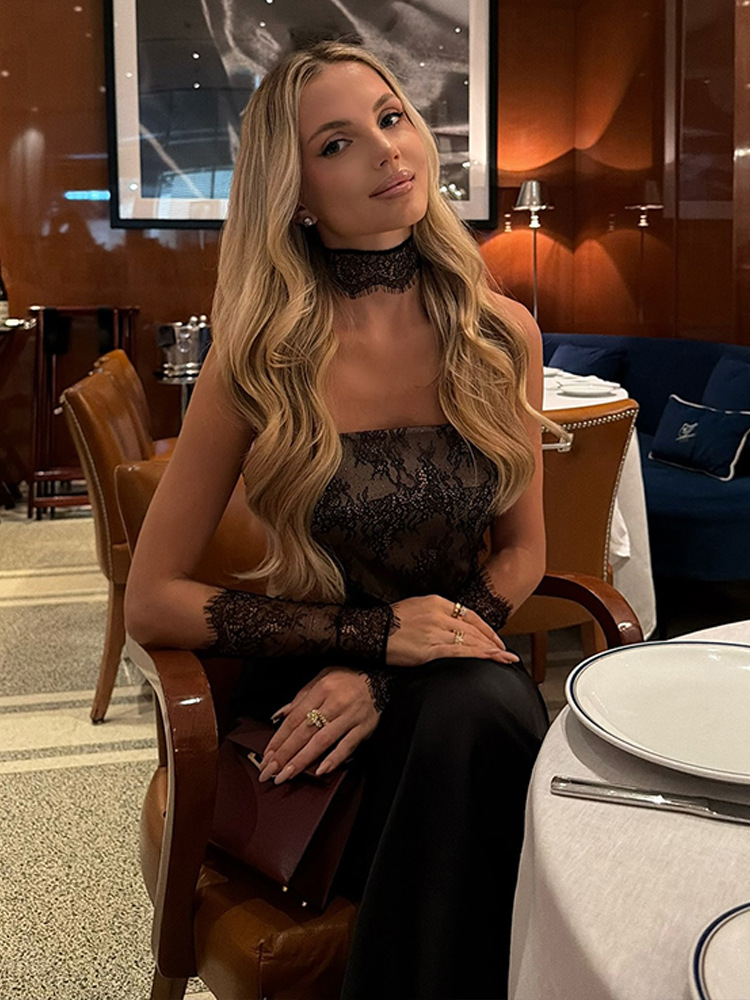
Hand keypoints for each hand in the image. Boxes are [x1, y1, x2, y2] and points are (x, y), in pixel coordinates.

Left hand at [258, 667, 378, 784]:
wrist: (379, 675)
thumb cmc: (347, 678)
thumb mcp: (321, 678)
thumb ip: (300, 698)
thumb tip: (279, 716)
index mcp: (321, 689)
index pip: (295, 718)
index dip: (279, 738)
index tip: (267, 755)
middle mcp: (335, 703)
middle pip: (305, 732)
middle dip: (285, 754)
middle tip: (270, 771)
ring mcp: (350, 716)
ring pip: (322, 741)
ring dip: (303, 760)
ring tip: (287, 774)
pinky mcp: (364, 728)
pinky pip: (347, 746)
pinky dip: (334, 759)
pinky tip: (320, 770)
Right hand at [386, 594, 518, 666]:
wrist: (370, 632)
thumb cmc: (390, 622)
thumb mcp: (416, 608)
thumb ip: (436, 614)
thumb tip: (452, 626)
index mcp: (436, 602)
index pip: (469, 615)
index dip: (486, 629)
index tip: (496, 639)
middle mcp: (438, 614)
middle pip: (473, 629)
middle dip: (493, 642)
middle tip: (507, 653)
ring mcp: (435, 631)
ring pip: (469, 641)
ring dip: (490, 651)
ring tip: (505, 659)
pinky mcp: (429, 649)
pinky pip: (459, 652)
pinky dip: (477, 656)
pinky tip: (489, 659)